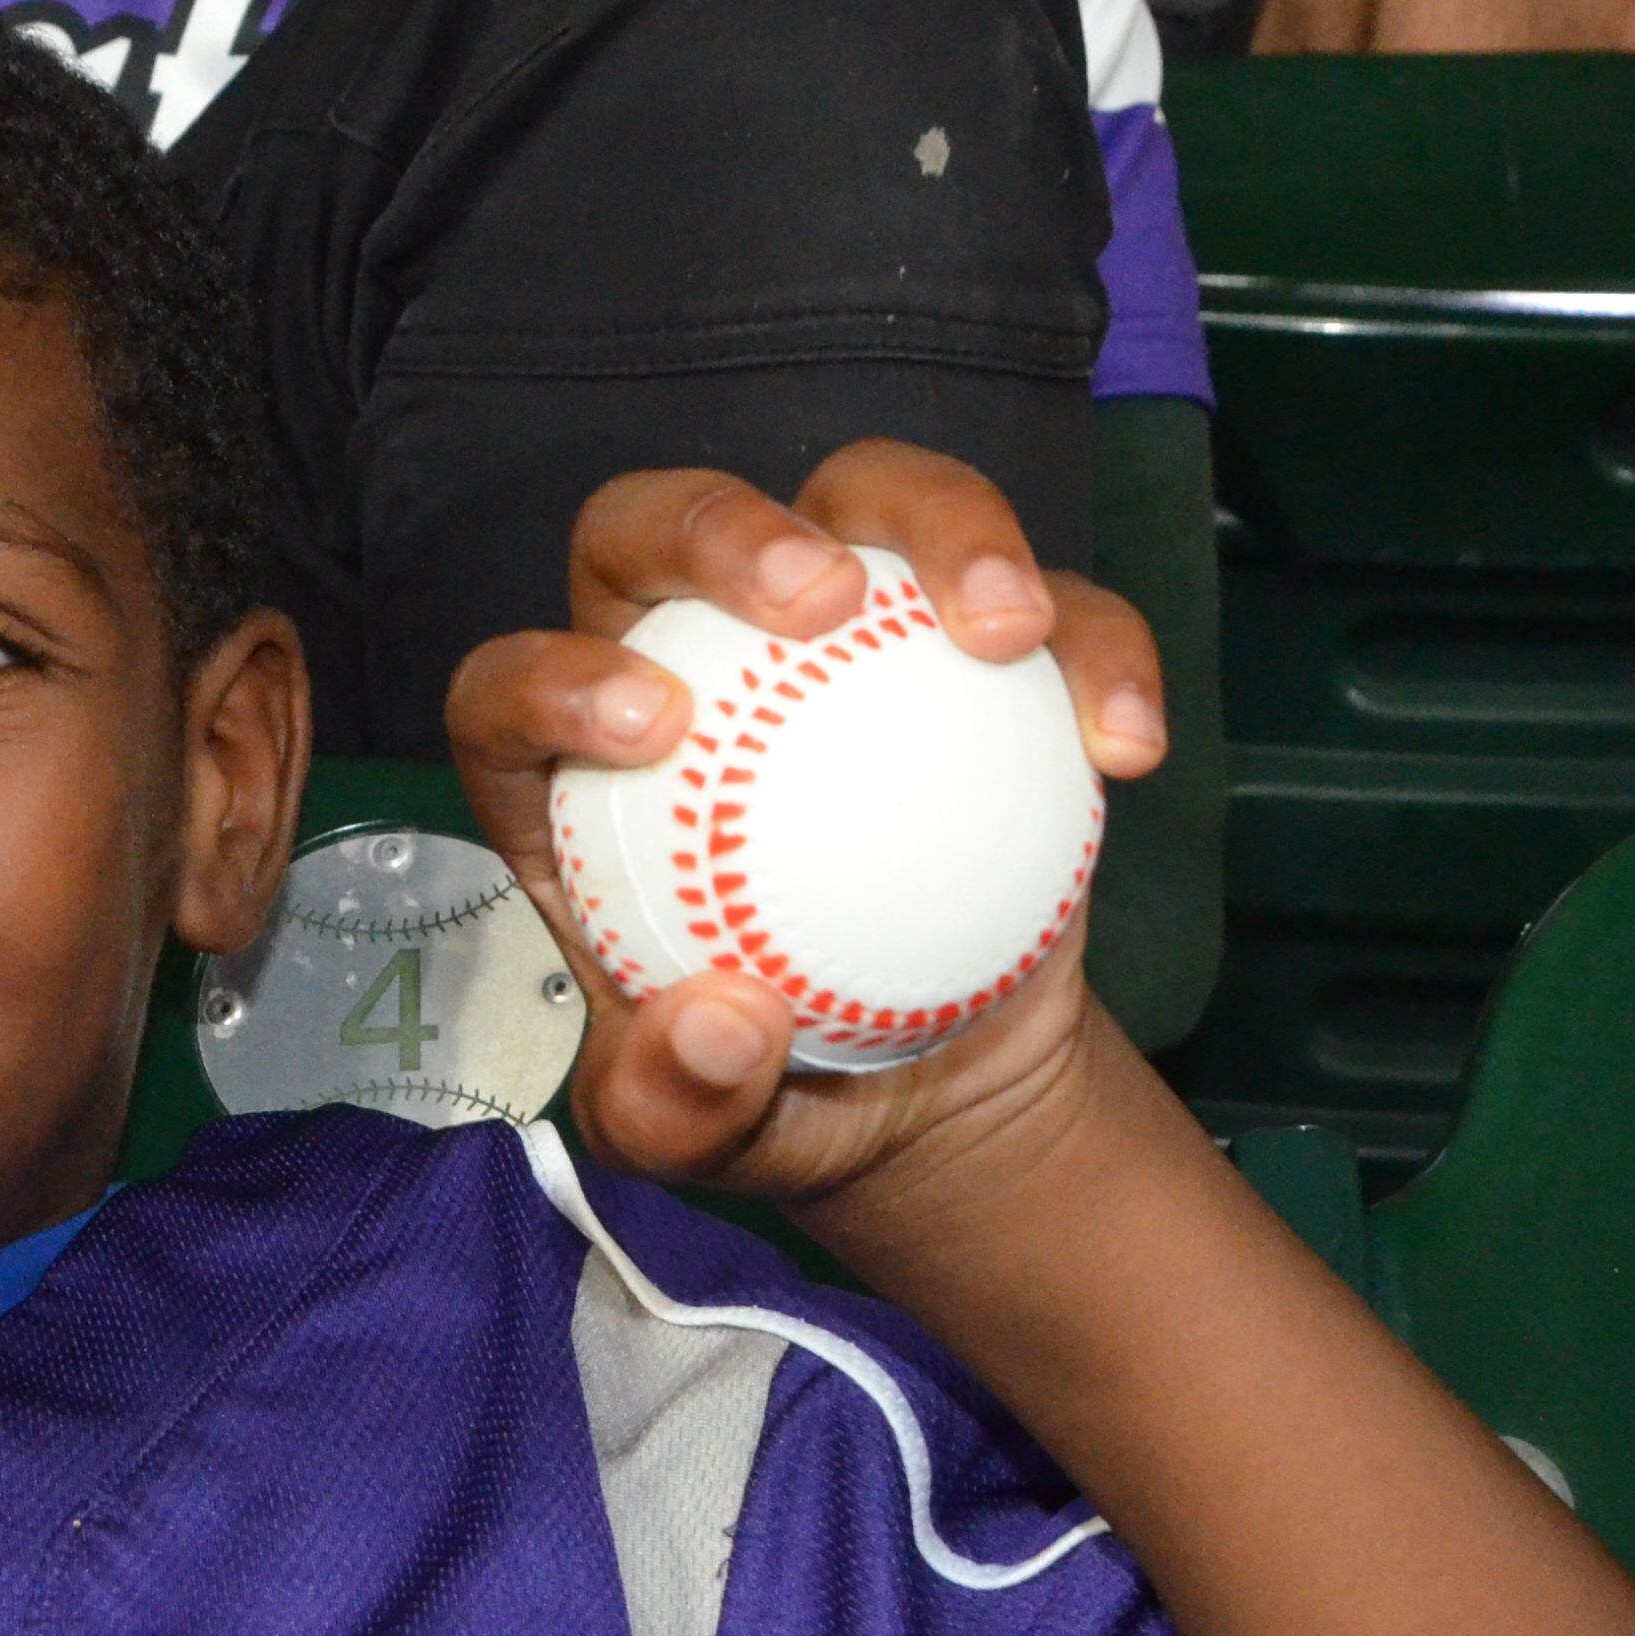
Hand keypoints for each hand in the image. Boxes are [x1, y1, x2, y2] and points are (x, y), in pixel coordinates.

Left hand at [448, 439, 1172, 1217]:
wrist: (919, 1089)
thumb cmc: (764, 1091)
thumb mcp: (691, 1134)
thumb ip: (673, 1102)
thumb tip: (717, 1027)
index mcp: (569, 776)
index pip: (513, 687)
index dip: (555, 676)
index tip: (651, 725)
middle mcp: (686, 663)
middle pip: (660, 526)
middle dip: (724, 527)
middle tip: (817, 598)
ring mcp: (839, 638)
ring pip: (865, 501)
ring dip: (941, 525)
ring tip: (1005, 632)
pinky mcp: (981, 652)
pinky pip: (1051, 608)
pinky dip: (1097, 651)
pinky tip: (1121, 745)